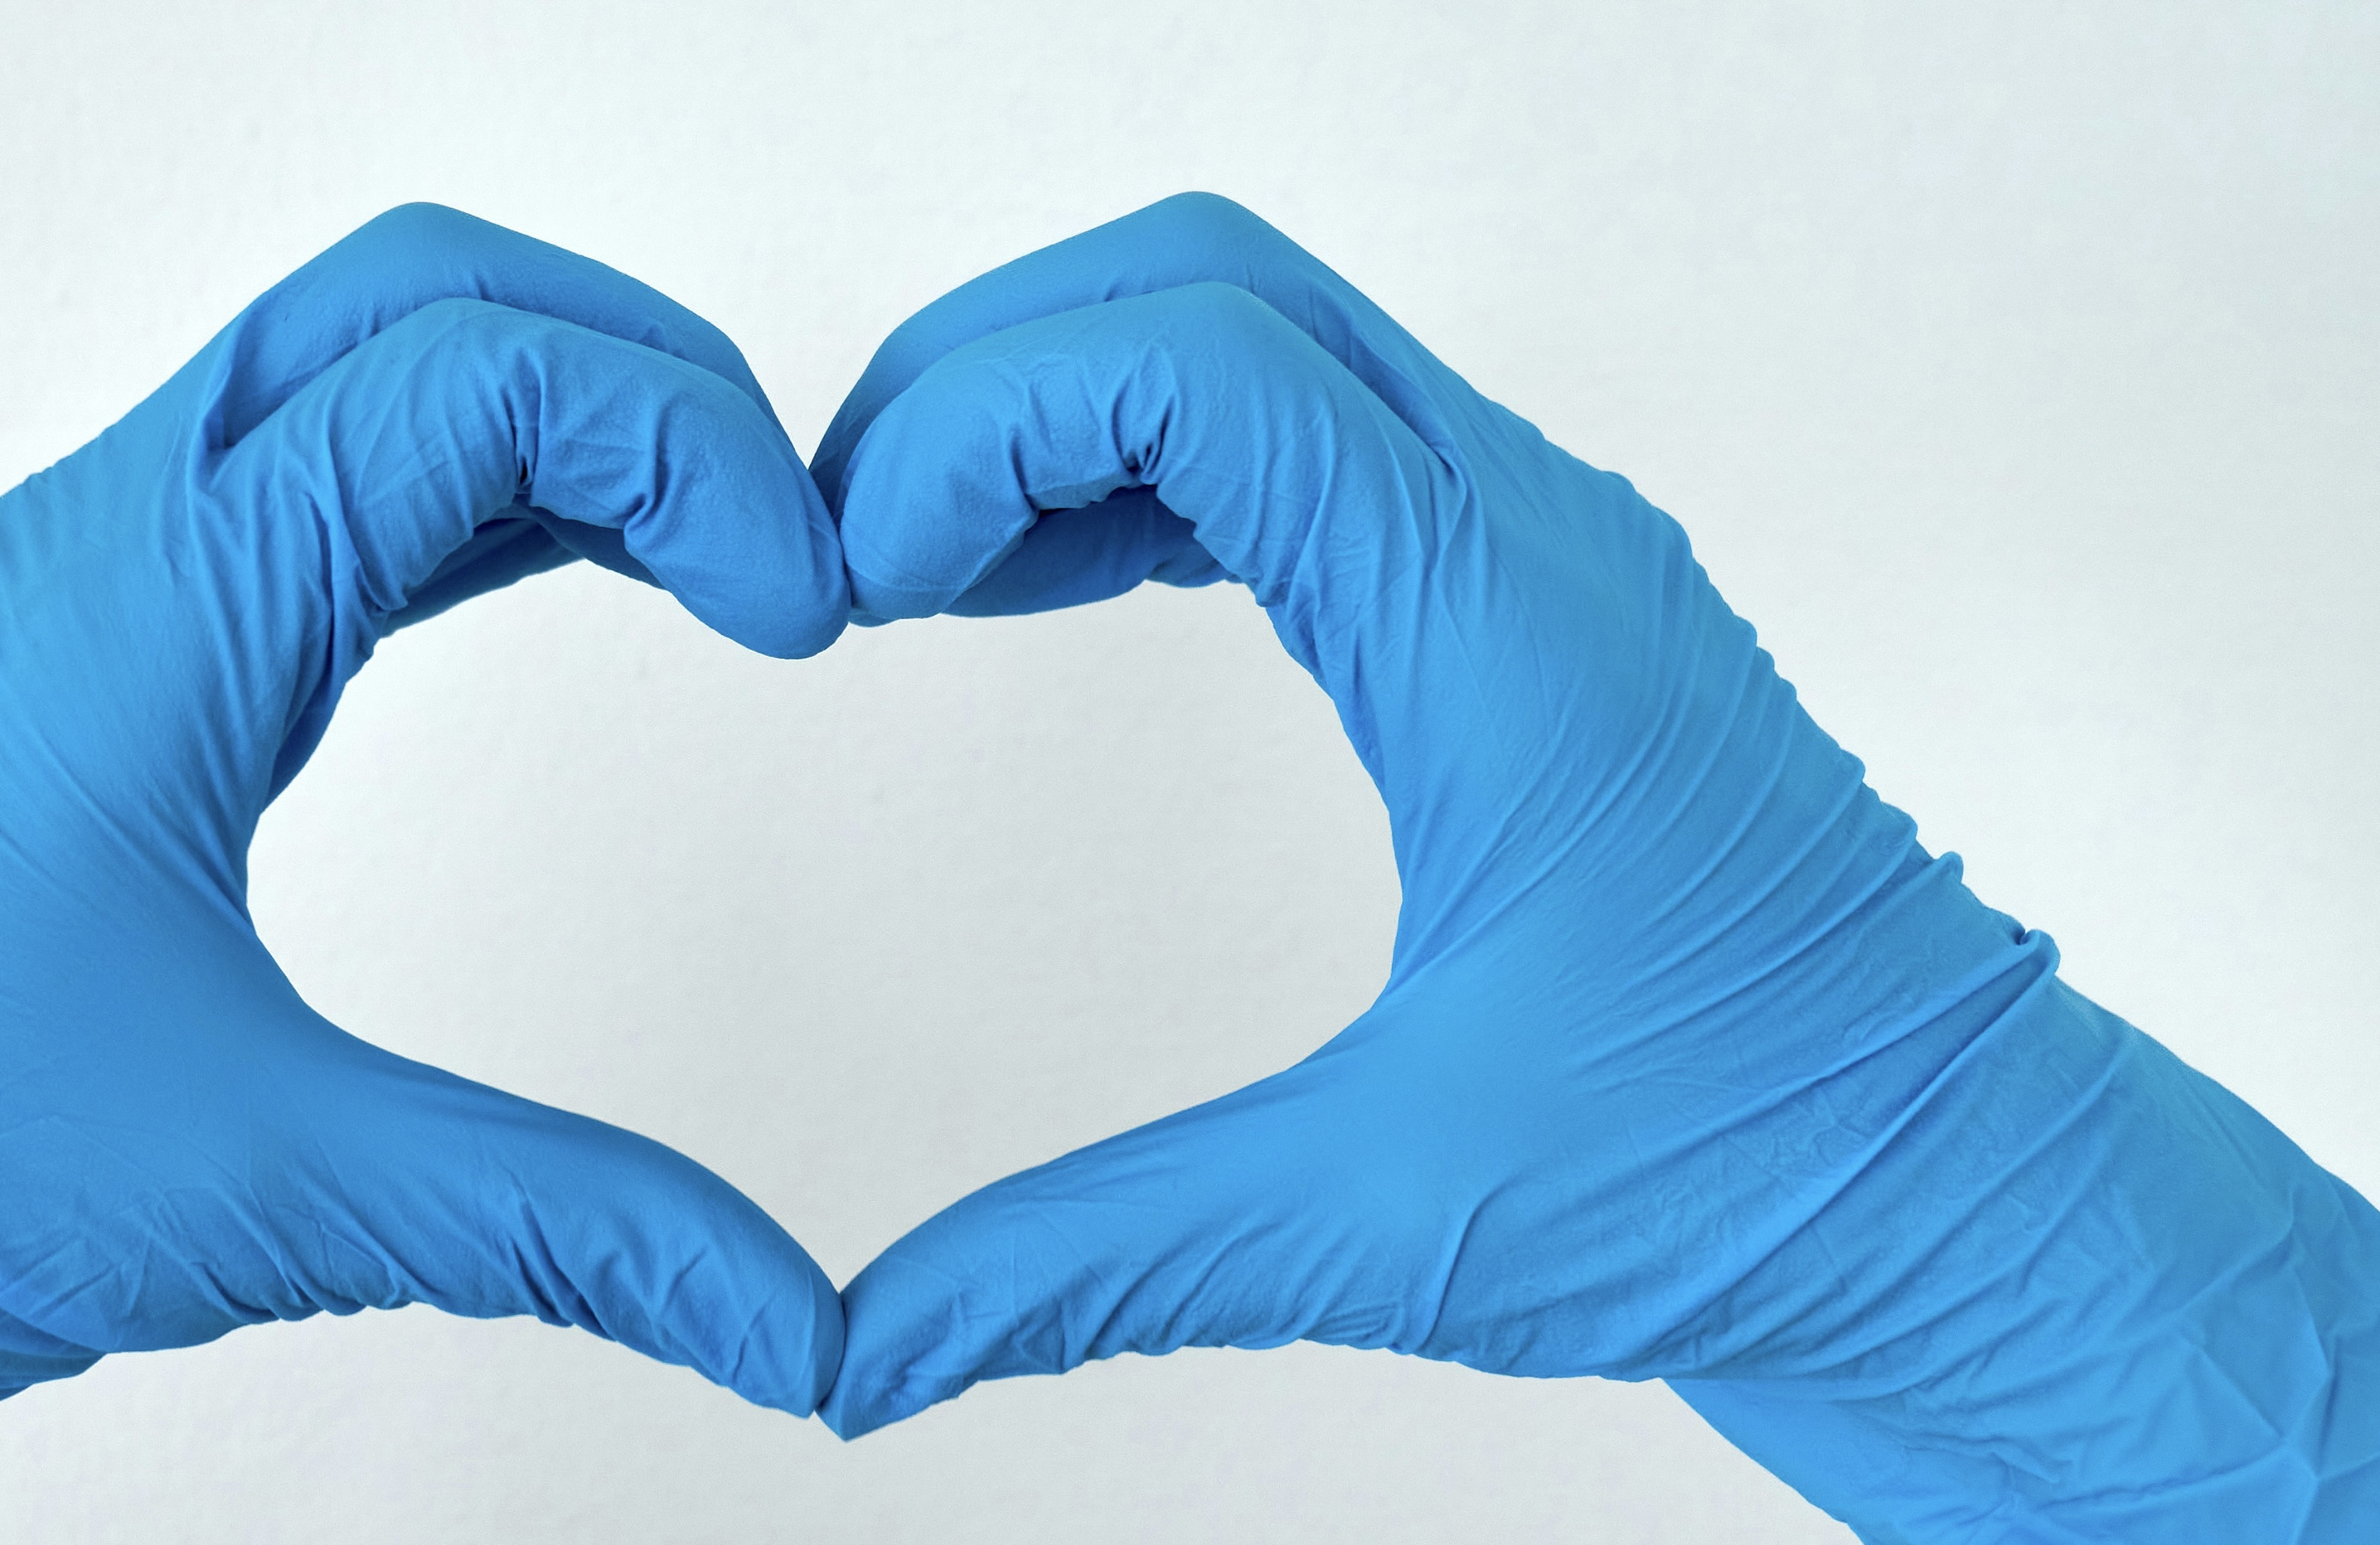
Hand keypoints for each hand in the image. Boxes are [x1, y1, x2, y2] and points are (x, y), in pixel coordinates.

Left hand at [0, 205, 847, 1541]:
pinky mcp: (66, 643)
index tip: (804, 609)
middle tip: (777, 524)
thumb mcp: (269, 1190)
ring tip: (703, 545)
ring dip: (544, 412)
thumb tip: (796, 1323)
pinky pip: (289, 471)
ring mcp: (73, 575)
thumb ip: (568, 1228)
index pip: (480, 380)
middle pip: (420, 295)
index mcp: (155, 607)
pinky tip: (544, 571)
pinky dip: (449, 485)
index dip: (692, 452)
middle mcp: (103, 540)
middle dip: (638, 370)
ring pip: (348, 361)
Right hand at [814, 194, 2379, 1538]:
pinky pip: (1310, 442)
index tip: (860, 573)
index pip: (1201, 362)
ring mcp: (1544, 558)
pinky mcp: (1536, 612)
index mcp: (1501, 629)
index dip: (982, 421)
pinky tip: (1041, 585)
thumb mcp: (1390, 1220)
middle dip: (993, 371)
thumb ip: (1094, 1259)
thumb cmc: (1766, 1181)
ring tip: (910, 561)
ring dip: (1064, 409)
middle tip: (848, 533)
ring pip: (1262, 337)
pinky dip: (1146, 472)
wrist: (1983, 1208)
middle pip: (1214, 283)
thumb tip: (863, 1348)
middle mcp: (1532, 540)